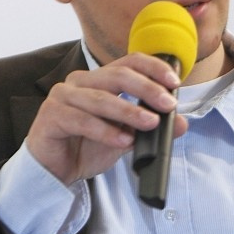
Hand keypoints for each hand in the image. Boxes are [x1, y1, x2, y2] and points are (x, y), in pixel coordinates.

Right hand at [26, 53, 188, 184]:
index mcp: (98, 79)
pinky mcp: (51, 116)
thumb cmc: (86, 146)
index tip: (175, 83)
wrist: (55, 171)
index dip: (153, 68)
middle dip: (147, 89)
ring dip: (129, 112)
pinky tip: (123, 141)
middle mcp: (79, 82)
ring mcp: (62, 96)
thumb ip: (148, 127)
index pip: (129, 62)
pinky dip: (105, 131)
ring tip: (150, 124)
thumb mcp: (125, 137)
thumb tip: (182, 123)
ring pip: (101, 98)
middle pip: (117, 75)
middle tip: (167, 105)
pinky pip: (82, 120)